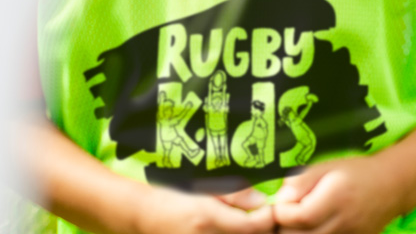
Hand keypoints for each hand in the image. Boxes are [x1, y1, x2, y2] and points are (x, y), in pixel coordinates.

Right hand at [136, 185, 275, 233]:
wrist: (144, 214)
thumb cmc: (174, 193)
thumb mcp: (203, 187)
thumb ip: (232, 194)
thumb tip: (260, 199)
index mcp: (207, 218)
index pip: (251, 226)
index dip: (267, 217)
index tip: (270, 207)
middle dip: (260, 228)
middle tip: (261, 215)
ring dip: (246, 232)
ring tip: (245, 221)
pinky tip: (232, 229)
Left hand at [272, 156, 401, 233]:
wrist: (391, 187)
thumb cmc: (357, 171)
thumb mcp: (328, 166)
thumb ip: (303, 180)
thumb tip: (280, 196)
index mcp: (336, 198)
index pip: (300, 216)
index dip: (282, 211)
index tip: (280, 201)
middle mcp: (343, 222)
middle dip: (284, 227)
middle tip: (286, 213)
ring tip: (297, 221)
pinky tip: (311, 229)